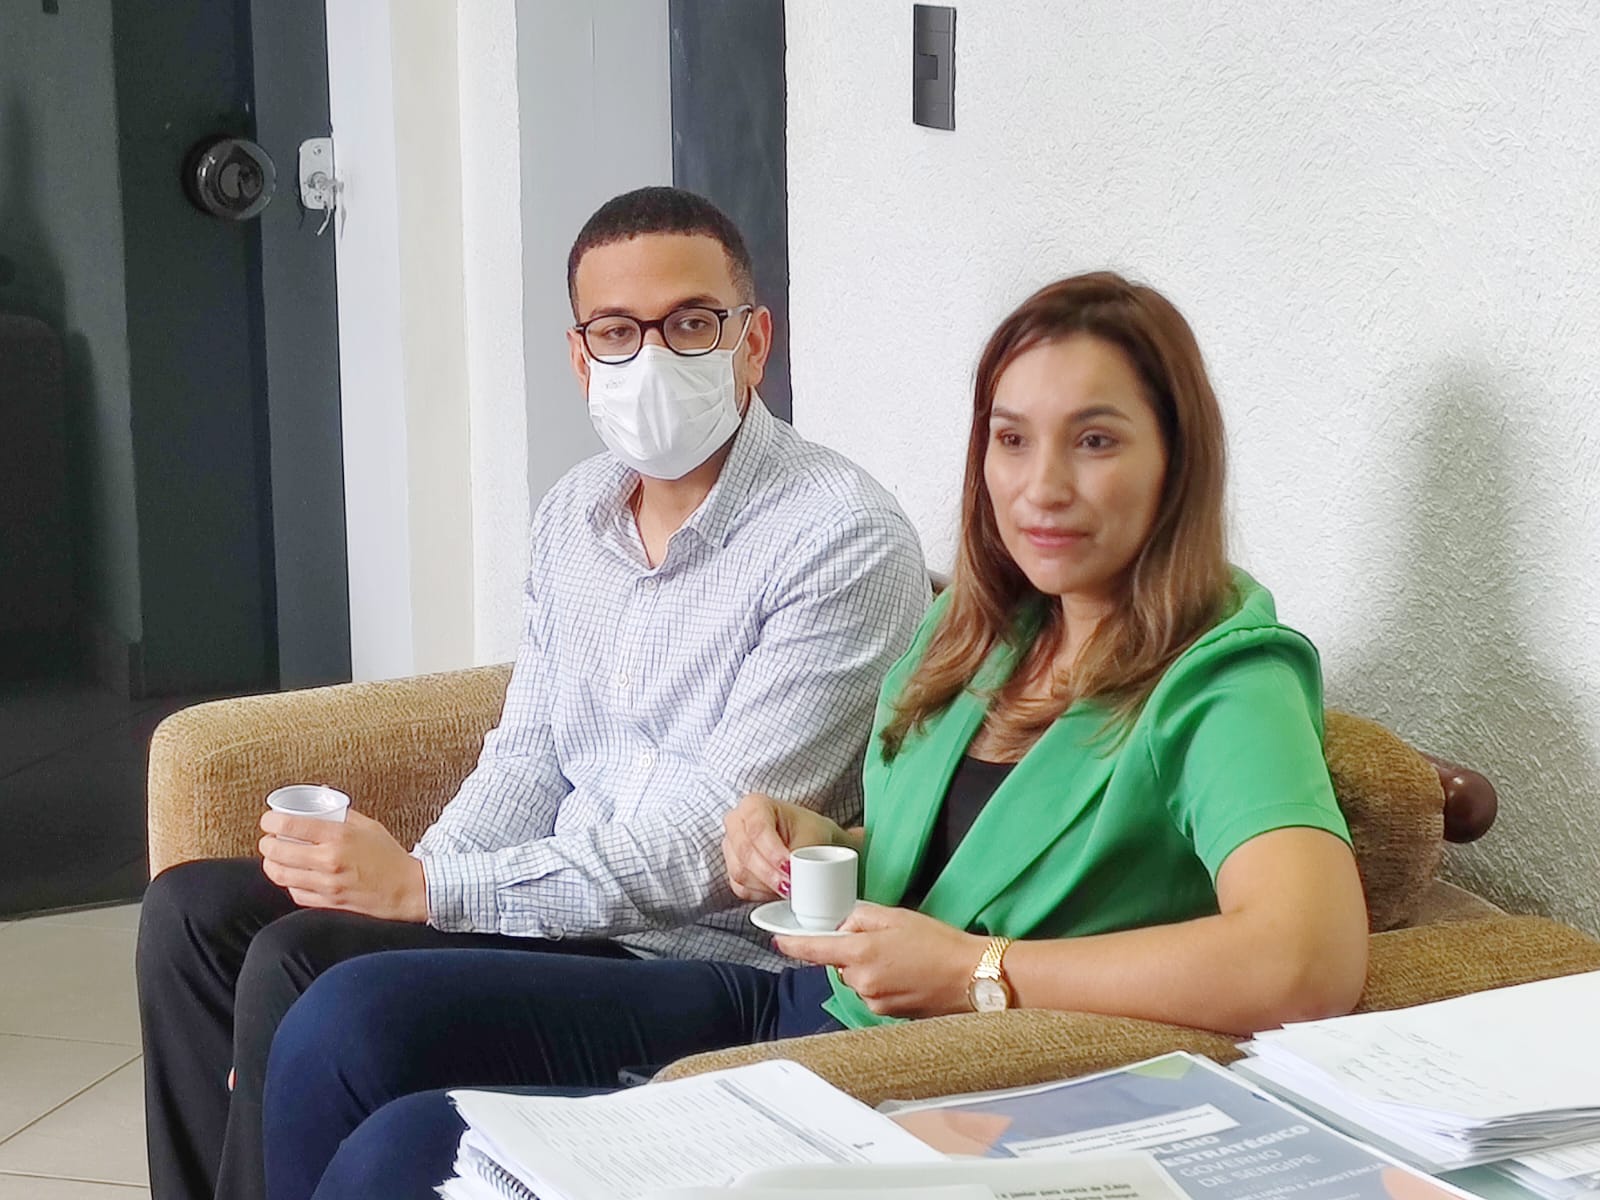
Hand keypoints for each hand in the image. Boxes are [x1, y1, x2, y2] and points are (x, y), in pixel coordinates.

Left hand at [258, 809, 428, 922]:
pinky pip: (295, 893)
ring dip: (272, 865)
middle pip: (278, 851)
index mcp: (339, 836)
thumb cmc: (390, 856)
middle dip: (266, 843)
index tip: (269, 820)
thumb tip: (320, 797)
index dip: (271, 821)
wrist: (408, 889)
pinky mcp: (328, 902)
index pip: (290, 825)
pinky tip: (293, 876)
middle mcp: (330, 860)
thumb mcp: (368, 826)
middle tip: (268, 839)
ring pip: (281, 875)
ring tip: (274, 858)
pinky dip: (289, 884)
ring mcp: (327, 884)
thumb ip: (341, 813)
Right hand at [723, 793, 850, 902]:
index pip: (757, 829)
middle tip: (789, 885)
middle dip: (768, 873)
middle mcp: (736, 823)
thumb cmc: (809, 830)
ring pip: (740, 872)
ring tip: (789, 888)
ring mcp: (731, 847)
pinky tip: (777, 890)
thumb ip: (802, 854)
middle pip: (744, 852)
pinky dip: (760, 893)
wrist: (809, 840)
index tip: (789, 866)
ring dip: (766, 885)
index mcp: (754, 804)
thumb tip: (793, 878)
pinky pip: (741, 887)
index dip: (772, 851)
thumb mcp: (812, 836)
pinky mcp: (733, 869)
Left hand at [775, 902, 985, 1017]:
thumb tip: (845, 926)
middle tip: (885, 941)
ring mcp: (874, 1001)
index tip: (780, 940)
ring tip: (903, 959)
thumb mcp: (898, 917)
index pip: (815, 950)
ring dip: (870, 968)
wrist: (971, 977)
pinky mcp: (887, 1014)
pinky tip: (908, 975)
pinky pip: (873, 994)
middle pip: (840, 964)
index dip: (794, 945)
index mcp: (861, 953)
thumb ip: (862, 918)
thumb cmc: (939, 944)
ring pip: (857, 980)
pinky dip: (883, 983)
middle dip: (853, 952)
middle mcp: (862, 981)